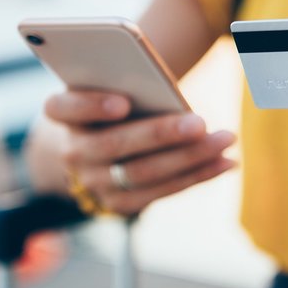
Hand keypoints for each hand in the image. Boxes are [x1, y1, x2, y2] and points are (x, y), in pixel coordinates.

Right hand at [45, 90, 235, 215]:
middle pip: (115, 145)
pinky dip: (197, 176)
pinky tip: (225, 162)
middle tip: (199, 123)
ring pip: (143, 173)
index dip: (91, 105)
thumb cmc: (109, 105)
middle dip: (160, 134)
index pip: (64, 107)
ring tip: (224, 140)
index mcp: (62, 114)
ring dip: (189, 158)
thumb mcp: (107, 88)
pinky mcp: (119, 204)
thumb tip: (167, 90)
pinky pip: (162, 191)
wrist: (90, 151)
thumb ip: (126, 83)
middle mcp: (72, 152)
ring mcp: (94, 183)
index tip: (123, 102)